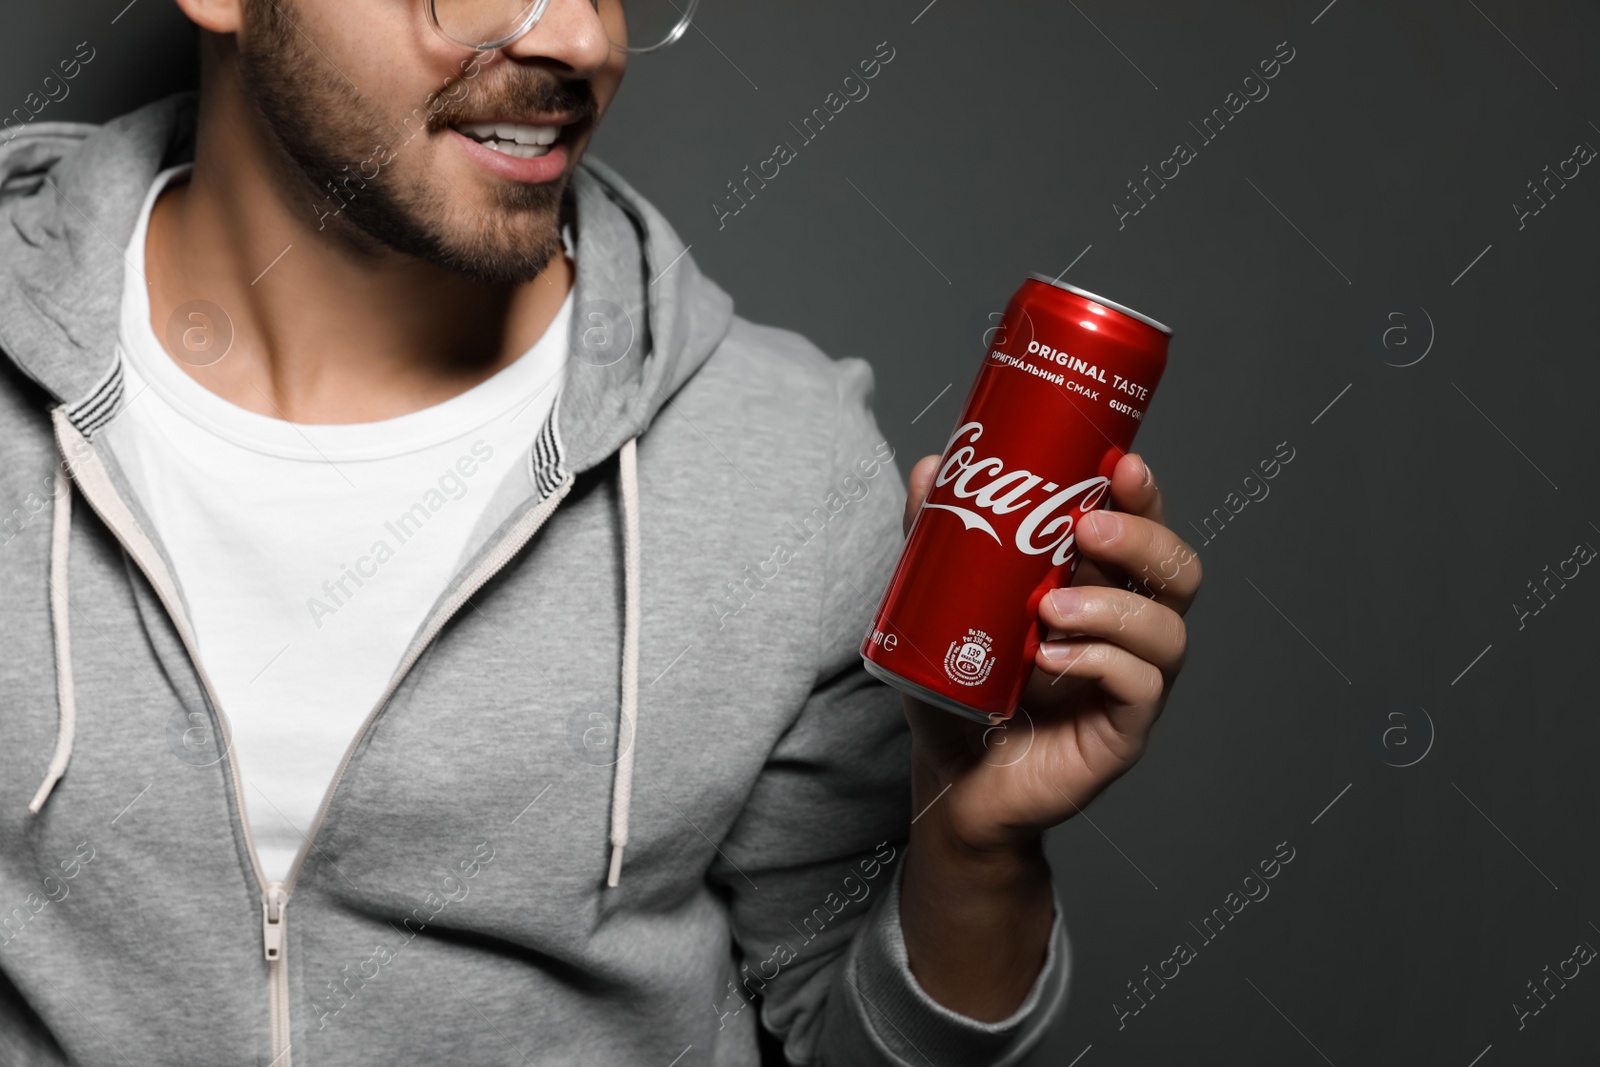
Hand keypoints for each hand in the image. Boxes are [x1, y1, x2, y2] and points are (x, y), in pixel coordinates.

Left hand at [894, 451, 1200, 1020]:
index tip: (1119, 464)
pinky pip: (1139, 688)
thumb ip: (939, 537)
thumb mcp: (939, 604)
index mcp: (1098, 587)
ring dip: (1113, 608)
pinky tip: (1052, 661)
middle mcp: (1127, 630)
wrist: (950, 776)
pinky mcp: (1123, 732)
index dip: (1144, 495)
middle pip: (1178, 572)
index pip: (1144, 530)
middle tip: (1087, 529)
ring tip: (1049, 608)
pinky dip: (1099, 663)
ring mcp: (1132, 682)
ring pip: (1167, 631)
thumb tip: (931, 465)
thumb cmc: (959, 689)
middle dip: (1144, 540)